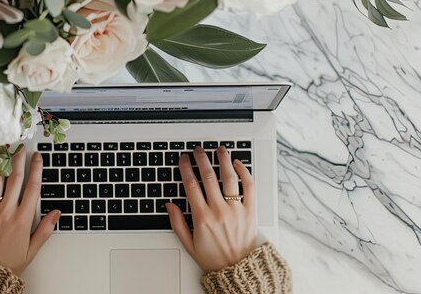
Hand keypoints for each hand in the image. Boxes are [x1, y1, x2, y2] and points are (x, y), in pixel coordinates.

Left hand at [0, 148, 60, 274]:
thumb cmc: (9, 262)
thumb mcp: (32, 249)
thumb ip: (45, 229)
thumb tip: (57, 213)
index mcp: (22, 219)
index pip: (33, 188)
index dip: (37, 169)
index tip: (38, 157)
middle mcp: (7, 210)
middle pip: (15, 179)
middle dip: (19, 160)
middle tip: (21, 147)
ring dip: (1, 164)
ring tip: (3, 151)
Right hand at [166, 146, 256, 272]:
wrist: (238, 270)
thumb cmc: (213, 258)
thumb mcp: (188, 243)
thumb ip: (177, 223)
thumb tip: (169, 205)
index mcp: (202, 217)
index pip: (191, 184)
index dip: (185, 168)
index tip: (184, 159)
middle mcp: (219, 210)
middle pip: (208, 176)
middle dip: (201, 159)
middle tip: (198, 150)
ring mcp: (236, 209)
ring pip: (229, 177)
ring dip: (223, 160)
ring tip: (219, 150)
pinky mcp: (250, 211)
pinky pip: (249, 186)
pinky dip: (244, 172)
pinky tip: (237, 164)